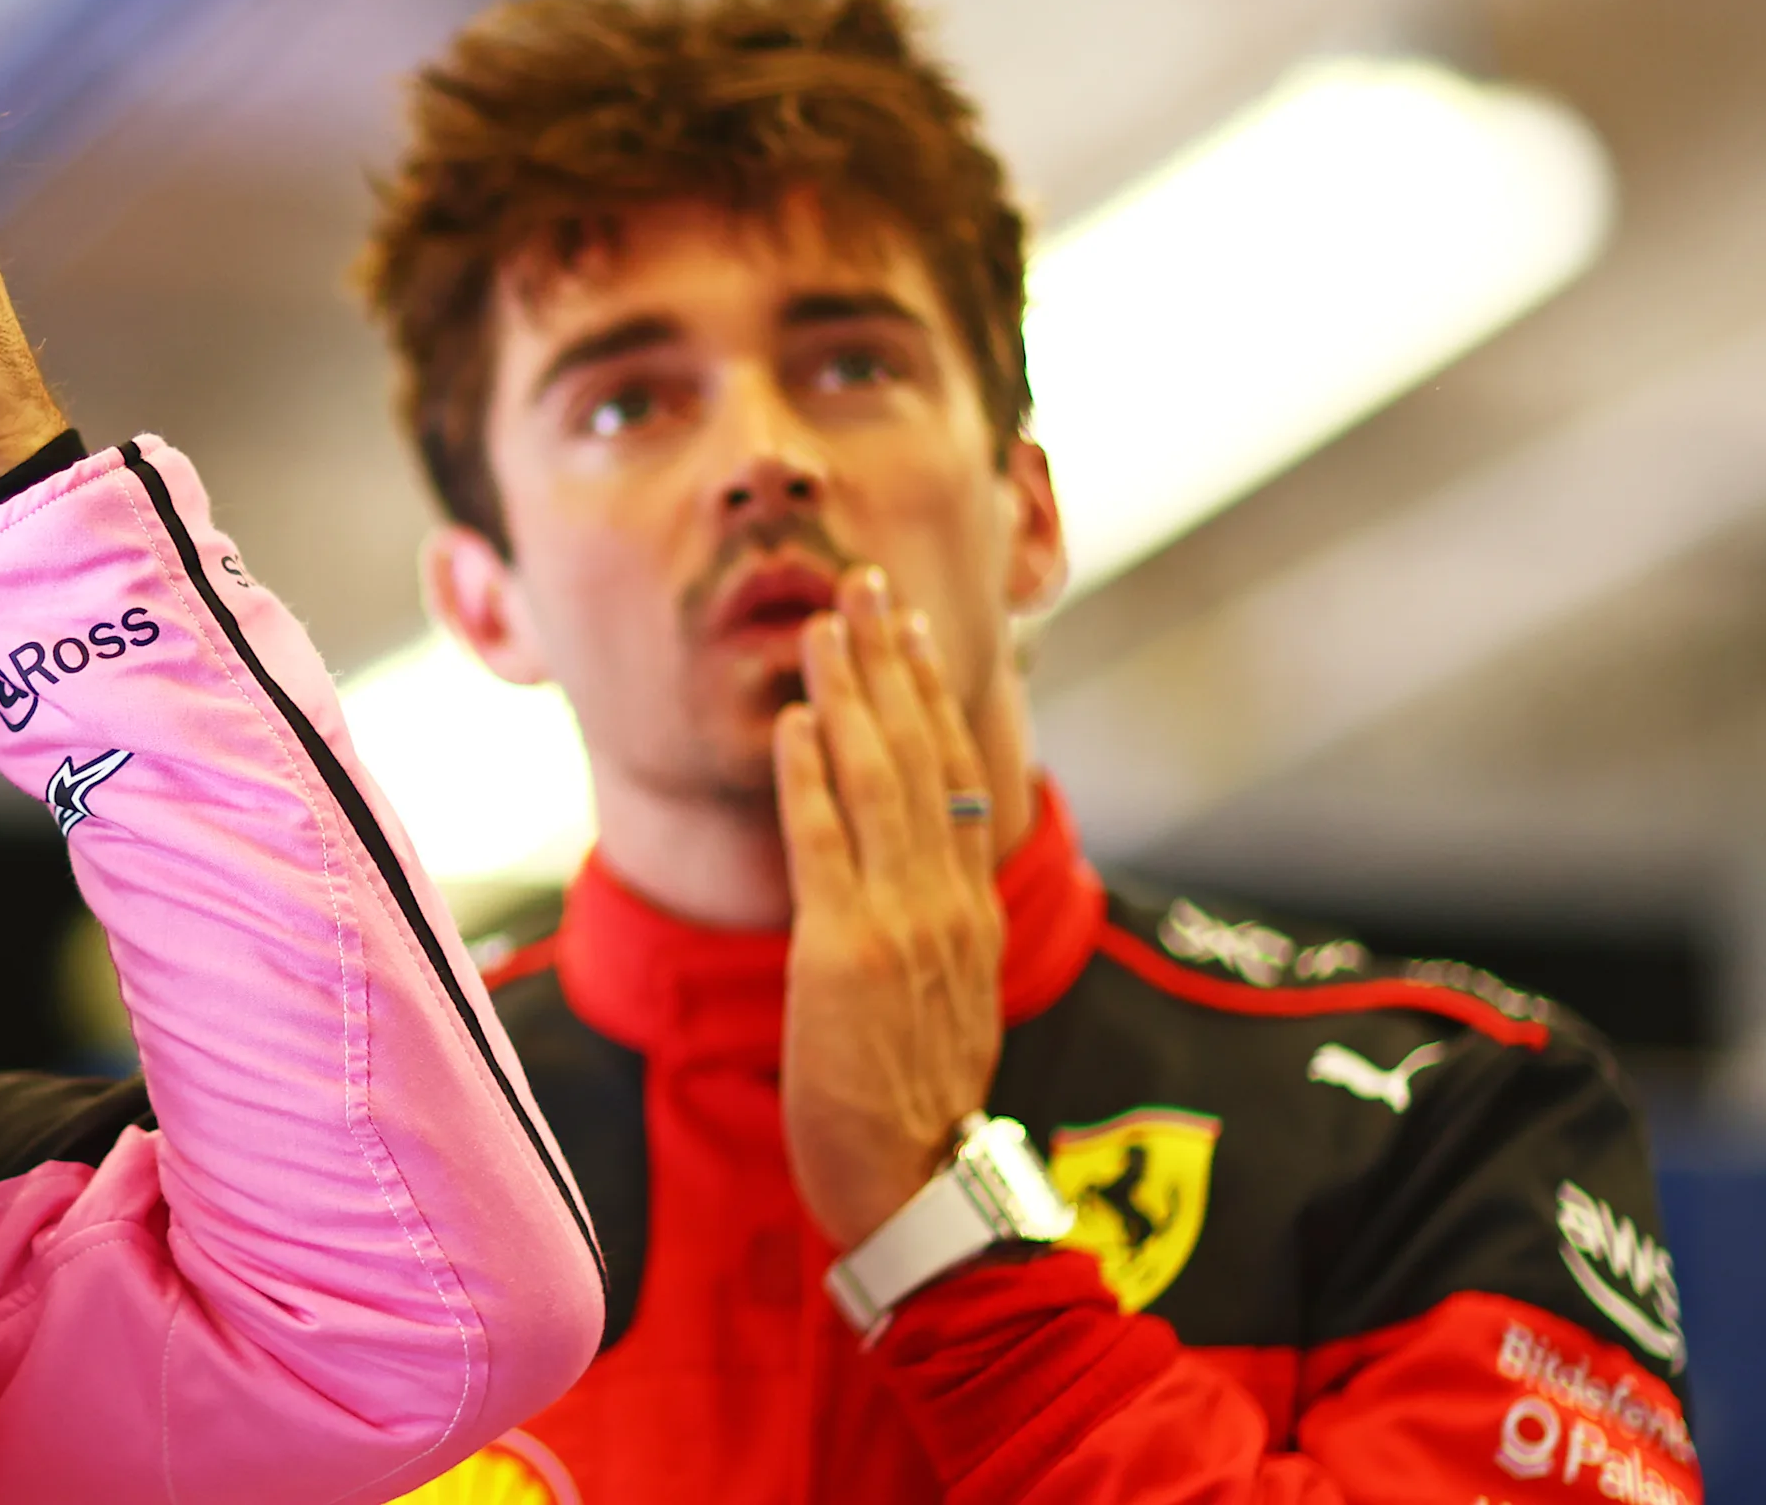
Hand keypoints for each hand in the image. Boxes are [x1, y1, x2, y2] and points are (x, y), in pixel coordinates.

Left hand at [775, 566, 1005, 1248]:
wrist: (917, 1183)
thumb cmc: (915, 1097)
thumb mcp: (945, 992)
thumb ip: (934, 919)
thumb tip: (923, 860)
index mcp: (969, 905)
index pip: (955, 772)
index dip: (930, 692)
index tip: (908, 627)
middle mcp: (946, 898)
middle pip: (921, 754)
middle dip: (890, 663)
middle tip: (865, 583)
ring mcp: (901, 920)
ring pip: (878, 781)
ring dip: (850, 694)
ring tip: (827, 621)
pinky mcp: (847, 952)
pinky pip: (827, 846)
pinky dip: (811, 777)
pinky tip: (796, 719)